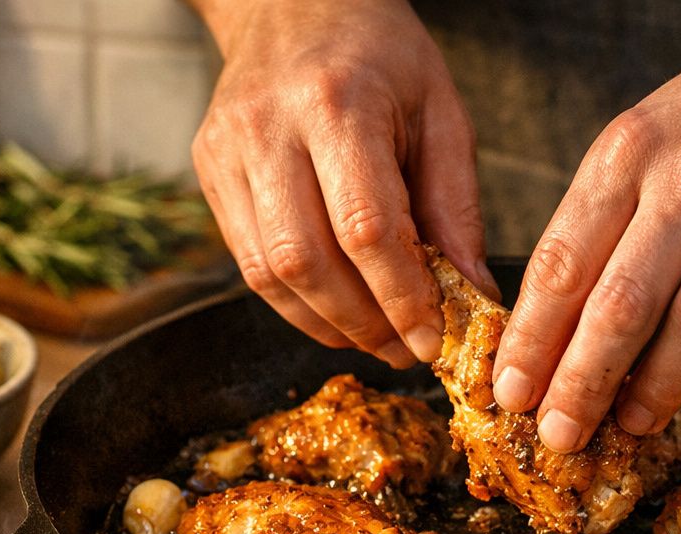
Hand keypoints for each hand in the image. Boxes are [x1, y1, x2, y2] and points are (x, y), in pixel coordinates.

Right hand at [189, 0, 494, 368]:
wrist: (291, 2)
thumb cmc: (379, 55)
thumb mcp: (439, 110)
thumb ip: (455, 204)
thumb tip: (472, 296)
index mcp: (337, 103)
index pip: (365, 228)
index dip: (399, 298)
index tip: (431, 339)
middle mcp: (269, 127)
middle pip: (306, 261)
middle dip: (361, 323)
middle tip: (404, 351)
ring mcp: (227, 151)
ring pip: (267, 273)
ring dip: (325, 324)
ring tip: (374, 338)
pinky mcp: (208, 172)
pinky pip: (247, 264)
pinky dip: (295, 302)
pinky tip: (335, 311)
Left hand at [491, 0, 680, 451]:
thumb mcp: (643, 138)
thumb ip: (597, 222)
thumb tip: (548, 330)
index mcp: (632, 151)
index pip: (562, 264)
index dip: (531, 341)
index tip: (512, 393)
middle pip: (623, 305)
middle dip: (582, 383)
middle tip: (561, 433)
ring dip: (657, 390)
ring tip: (630, 421)